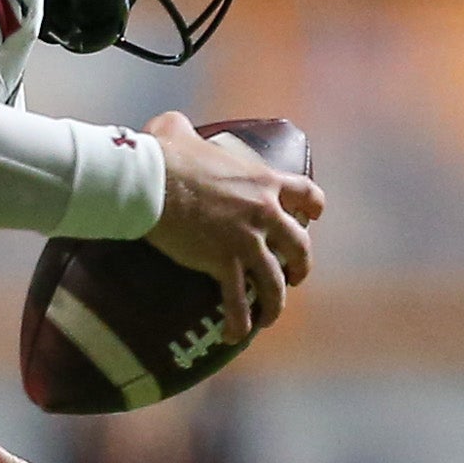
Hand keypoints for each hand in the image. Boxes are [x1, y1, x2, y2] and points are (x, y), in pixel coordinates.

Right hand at [143, 110, 320, 342]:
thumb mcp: (176, 129)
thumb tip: (169, 126)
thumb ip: (183, 128)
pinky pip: (238, 301)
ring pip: (275, 280)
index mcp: (262, 180)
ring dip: (275, 302)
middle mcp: (264, 212)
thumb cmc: (160, 154)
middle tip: (294, 276)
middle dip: (300, 264)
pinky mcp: (224, 264)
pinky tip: (236, 336)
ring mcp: (247, 240)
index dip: (313, 208)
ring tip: (268, 317)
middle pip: (299, 244)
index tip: (314, 218)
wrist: (149, 181)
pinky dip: (240, 322)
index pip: (306, 194)